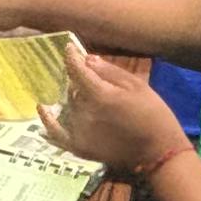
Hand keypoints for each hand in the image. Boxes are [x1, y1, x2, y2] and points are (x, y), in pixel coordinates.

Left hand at [39, 46, 190, 178]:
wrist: (157, 152)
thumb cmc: (153, 115)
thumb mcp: (137, 86)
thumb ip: (110, 72)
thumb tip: (87, 59)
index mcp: (100, 95)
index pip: (77, 70)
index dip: (71, 57)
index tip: (69, 48)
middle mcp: (84, 113)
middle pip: (72, 89)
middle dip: (78, 80)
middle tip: (87, 77)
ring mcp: (79, 131)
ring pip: (68, 106)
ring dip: (71, 97)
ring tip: (77, 92)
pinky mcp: (79, 147)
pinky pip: (56, 133)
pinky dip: (47, 121)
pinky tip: (43, 109)